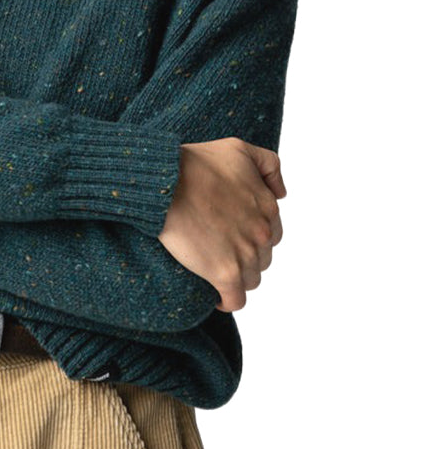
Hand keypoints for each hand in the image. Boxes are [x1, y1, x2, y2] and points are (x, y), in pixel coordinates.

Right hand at [158, 137, 285, 312]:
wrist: (165, 181)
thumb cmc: (195, 163)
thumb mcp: (239, 148)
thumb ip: (269, 166)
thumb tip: (283, 194)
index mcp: (268, 206)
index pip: (271, 233)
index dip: (251, 234)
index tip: (231, 231)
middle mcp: (262, 233)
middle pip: (262, 258)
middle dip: (245, 255)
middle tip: (218, 247)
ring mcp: (245, 255)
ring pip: (250, 279)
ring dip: (236, 276)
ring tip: (213, 267)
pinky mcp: (224, 273)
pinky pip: (235, 300)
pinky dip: (227, 300)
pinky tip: (215, 294)